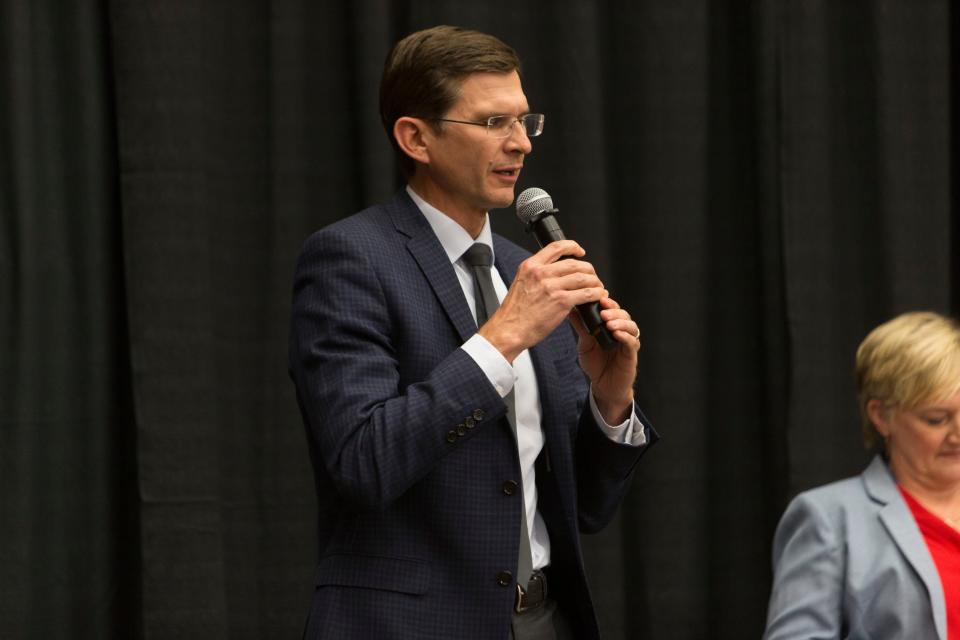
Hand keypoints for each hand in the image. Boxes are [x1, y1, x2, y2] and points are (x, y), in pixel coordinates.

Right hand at [479, 240, 605, 361]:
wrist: (509, 330)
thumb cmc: (514, 313)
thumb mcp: (521, 284)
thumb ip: (537, 276)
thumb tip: (556, 275)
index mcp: (530, 267)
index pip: (556, 247)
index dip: (572, 246)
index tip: (579, 251)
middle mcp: (541, 273)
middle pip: (574, 263)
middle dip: (588, 269)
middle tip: (592, 276)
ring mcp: (552, 287)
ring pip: (583, 277)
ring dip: (595, 282)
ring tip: (598, 288)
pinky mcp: (561, 301)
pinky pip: (586, 293)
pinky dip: (596, 294)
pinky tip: (598, 296)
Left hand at [569, 297, 639, 423]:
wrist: (603, 386)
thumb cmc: (596, 364)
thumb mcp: (584, 344)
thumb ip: (581, 328)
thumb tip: (570, 310)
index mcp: (611, 326)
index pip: (612, 309)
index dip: (607, 302)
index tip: (598, 298)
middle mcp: (622, 331)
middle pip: (623, 315)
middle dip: (614, 311)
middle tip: (603, 310)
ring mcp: (628, 342)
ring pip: (631, 326)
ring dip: (620, 322)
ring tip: (609, 323)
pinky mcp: (632, 355)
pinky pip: (632, 343)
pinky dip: (625, 336)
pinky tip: (617, 334)